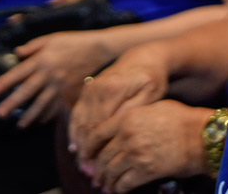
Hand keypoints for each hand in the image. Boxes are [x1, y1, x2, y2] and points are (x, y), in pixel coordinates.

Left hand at [0, 31, 114, 127]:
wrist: (99, 50)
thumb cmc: (74, 42)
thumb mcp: (52, 38)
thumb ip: (33, 46)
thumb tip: (17, 52)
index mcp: (42, 59)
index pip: (19, 73)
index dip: (5, 82)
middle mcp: (49, 74)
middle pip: (27, 91)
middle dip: (12, 103)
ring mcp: (61, 86)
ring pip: (41, 104)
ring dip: (29, 116)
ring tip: (19, 125)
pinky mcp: (71, 93)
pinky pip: (57, 107)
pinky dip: (48, 115)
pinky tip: (40, 121)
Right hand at [69, 46, 169, 165]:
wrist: (144, 56)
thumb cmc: (151, 78)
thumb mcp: (150, 93)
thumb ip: (132, 110)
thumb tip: (117, 128)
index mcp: (112, 90)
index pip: (99, 126)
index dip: (97, 149)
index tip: (99, 167)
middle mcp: (96, 89)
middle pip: (86, 126)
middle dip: (86, 151)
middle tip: (90, 172)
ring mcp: (90, 88)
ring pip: (79, 121)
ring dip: (79, 143)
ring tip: (83, 163)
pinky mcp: (88, 89)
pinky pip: (77, 113)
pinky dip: (75, 130)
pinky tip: (76, 146)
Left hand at [82, 100, 212, 192]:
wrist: (200, 136)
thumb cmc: (180, 119)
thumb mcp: (152, 108)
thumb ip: (133, 115)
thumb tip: (120, 126)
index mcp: (126, 118)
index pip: (97, 134)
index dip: (88, 148)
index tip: (86, 155)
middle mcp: (127, 136)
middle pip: (102, 156)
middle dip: (96, 169)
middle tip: (94, 175)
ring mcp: (135, 154)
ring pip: (110, 171)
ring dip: (105, 181)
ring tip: (103, 185)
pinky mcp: (145, 171)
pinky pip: (124, 183)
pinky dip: (118, 189)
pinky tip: (117, 190)